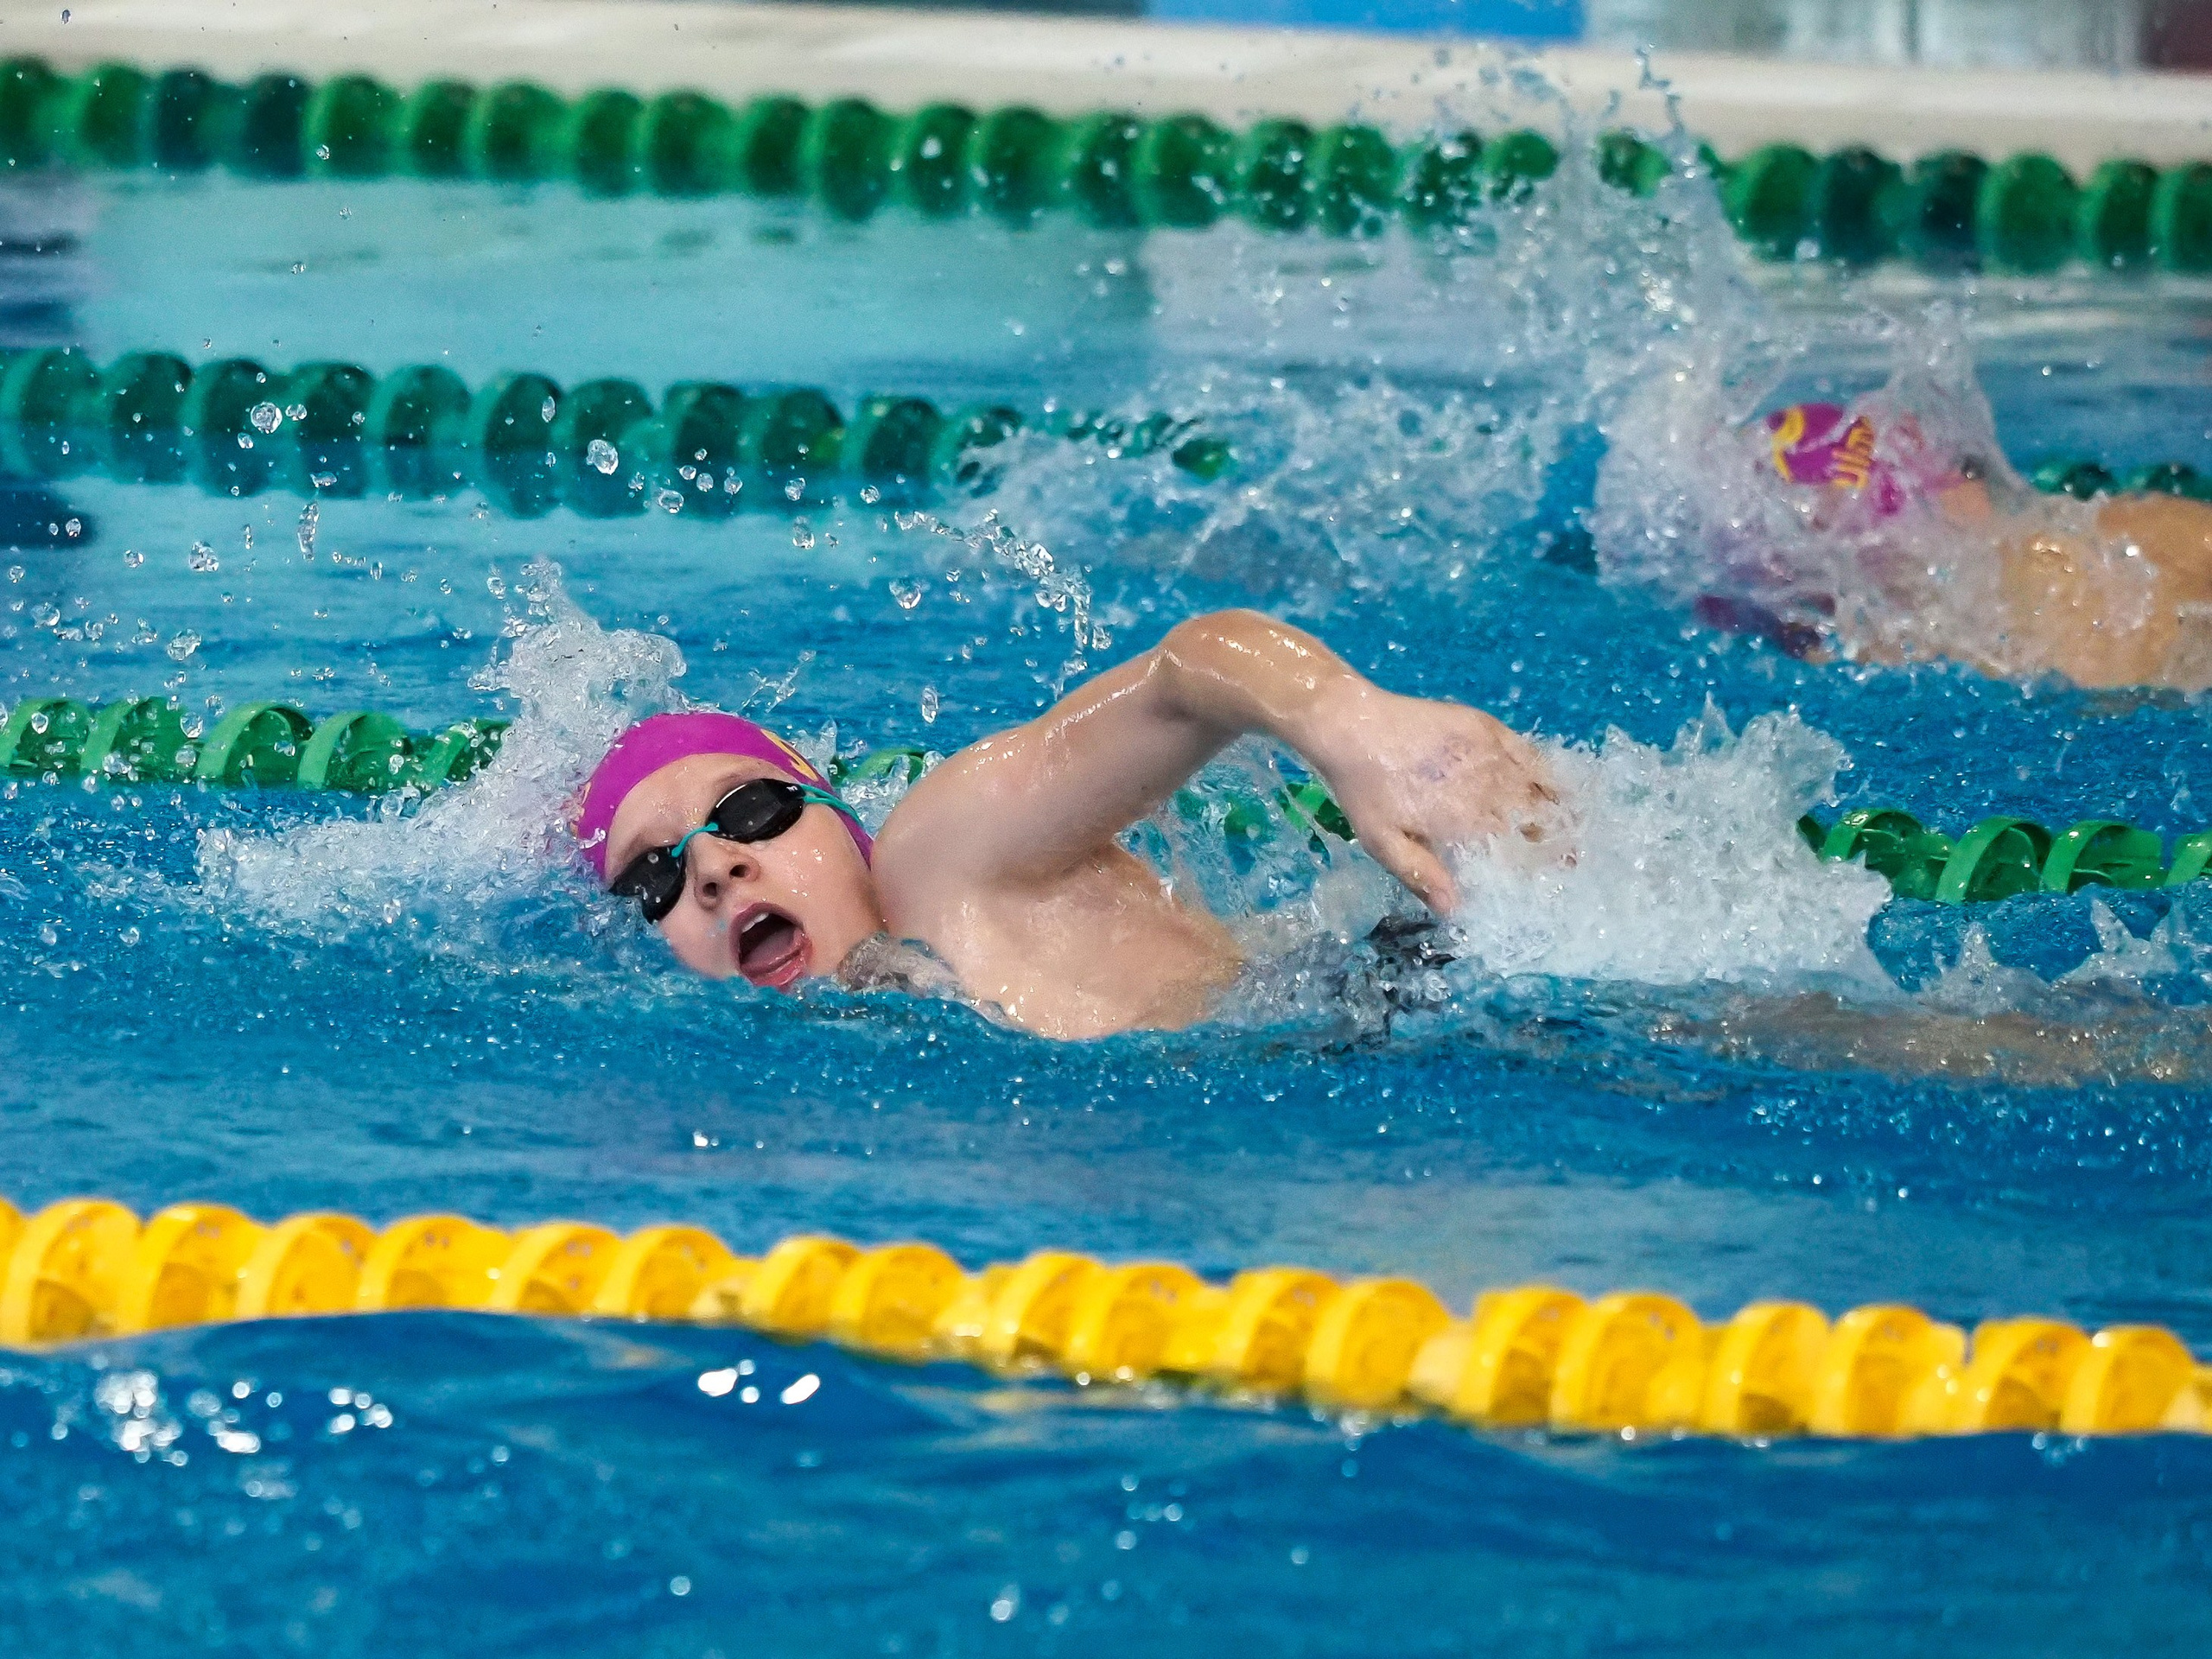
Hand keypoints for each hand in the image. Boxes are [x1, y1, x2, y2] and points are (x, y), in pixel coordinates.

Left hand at [1307, 684, 1560, 913]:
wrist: (1352, 726)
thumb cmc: (1363, 790)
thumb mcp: (1382, 842)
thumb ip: (1421, 874)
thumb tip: (1455, 911)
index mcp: (1466, 818)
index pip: (1519, 845)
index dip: (1543, 859)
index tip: (1564, 870)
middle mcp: (1487, 785)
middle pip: (1538, 814)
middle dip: (1559, 834)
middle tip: (1575, 850)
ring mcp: (1489, 752)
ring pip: (1539, 781)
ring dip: (1559, 803)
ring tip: (1576, 819)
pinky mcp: (1484, 726)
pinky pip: (1526, 750)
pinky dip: (1543, 767)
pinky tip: (1550, 778)